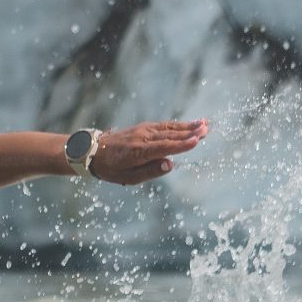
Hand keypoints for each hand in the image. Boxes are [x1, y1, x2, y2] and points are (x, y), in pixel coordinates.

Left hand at [90, 119, 207, 184]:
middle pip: (169, 135)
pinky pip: (163, 126)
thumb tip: (170, 164)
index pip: (164, 147)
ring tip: (204, 124)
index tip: (197, 141)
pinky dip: (178, 125)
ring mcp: (143, 130)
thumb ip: (150, 171)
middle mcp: (142, 138)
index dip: (181, 145)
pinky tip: (190, 125)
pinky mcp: (144, 127)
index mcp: (138, 152)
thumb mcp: (129, 177)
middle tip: (206, 129)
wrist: (95, 151)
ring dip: (187, 126)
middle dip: (189, 132)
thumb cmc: (112, 169)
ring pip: (168, 128)